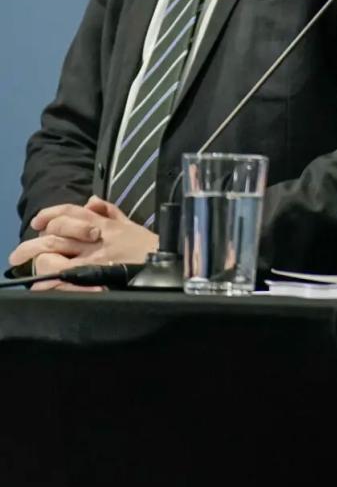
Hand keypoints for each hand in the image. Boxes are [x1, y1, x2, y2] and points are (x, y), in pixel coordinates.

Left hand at [11, 197, 155, 291]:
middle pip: (56, 234)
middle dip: (34, 243)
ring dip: (38, 260)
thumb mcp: (132, 225)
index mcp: (104, 225)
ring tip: (26, 268)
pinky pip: (67, 278)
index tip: (38, 221)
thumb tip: (91, 200)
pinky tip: (44, 285)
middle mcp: (95, 239)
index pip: (72, 212)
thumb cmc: (150, 247)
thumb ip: (110, 212)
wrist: (169, 267)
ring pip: (56, 256)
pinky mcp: (95, 277)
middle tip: (17, 255)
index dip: (51, 213)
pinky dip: (52, 283)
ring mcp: (93, 259)